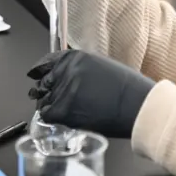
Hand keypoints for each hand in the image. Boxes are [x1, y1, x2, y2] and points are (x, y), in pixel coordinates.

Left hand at [27, 50, 153, 137]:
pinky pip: (47, 114)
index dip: (41, 70)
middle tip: (54, 97)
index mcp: (75, 57)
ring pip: (43, 99)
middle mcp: (66, 71)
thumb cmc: (128, 88)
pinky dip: (52, 117)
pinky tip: (65, 117)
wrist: (137, 105)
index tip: (38, 74)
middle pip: (43, 82)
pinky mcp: (63, 110)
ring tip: (66, 110)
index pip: (47, 62)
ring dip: (50, 104)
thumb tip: (69, 75)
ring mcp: (63, 91)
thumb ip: (81, 69)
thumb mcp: (102, 67)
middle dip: (47, 90)